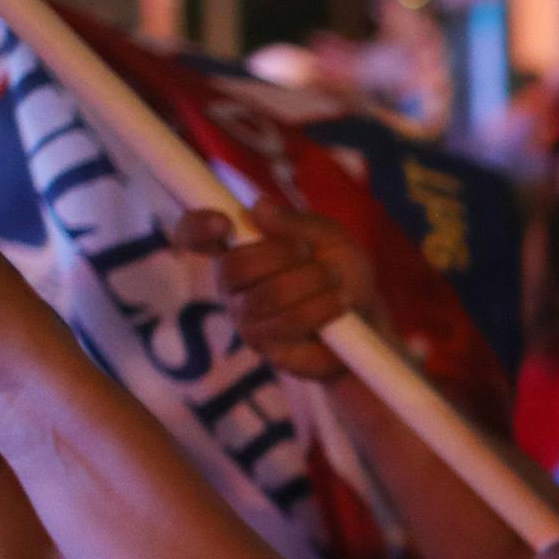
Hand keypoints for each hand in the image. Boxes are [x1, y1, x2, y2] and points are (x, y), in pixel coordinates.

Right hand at [173, 199, 382, 382]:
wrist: (366, 318)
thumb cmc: (338, 269)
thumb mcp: (328, 237)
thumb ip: (297, 222)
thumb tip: (260, 208)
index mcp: (236, 249)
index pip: (193, 235)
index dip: (196, 227)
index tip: (224, 222)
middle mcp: (232, 287)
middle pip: (234, 268)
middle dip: (280, 254)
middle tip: (309, 253)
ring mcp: (246, 321)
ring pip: (266, 298)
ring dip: (311, 282)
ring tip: (336, 281)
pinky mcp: (269, 351)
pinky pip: (290, 327)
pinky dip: (323, 308)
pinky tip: (339, 306)